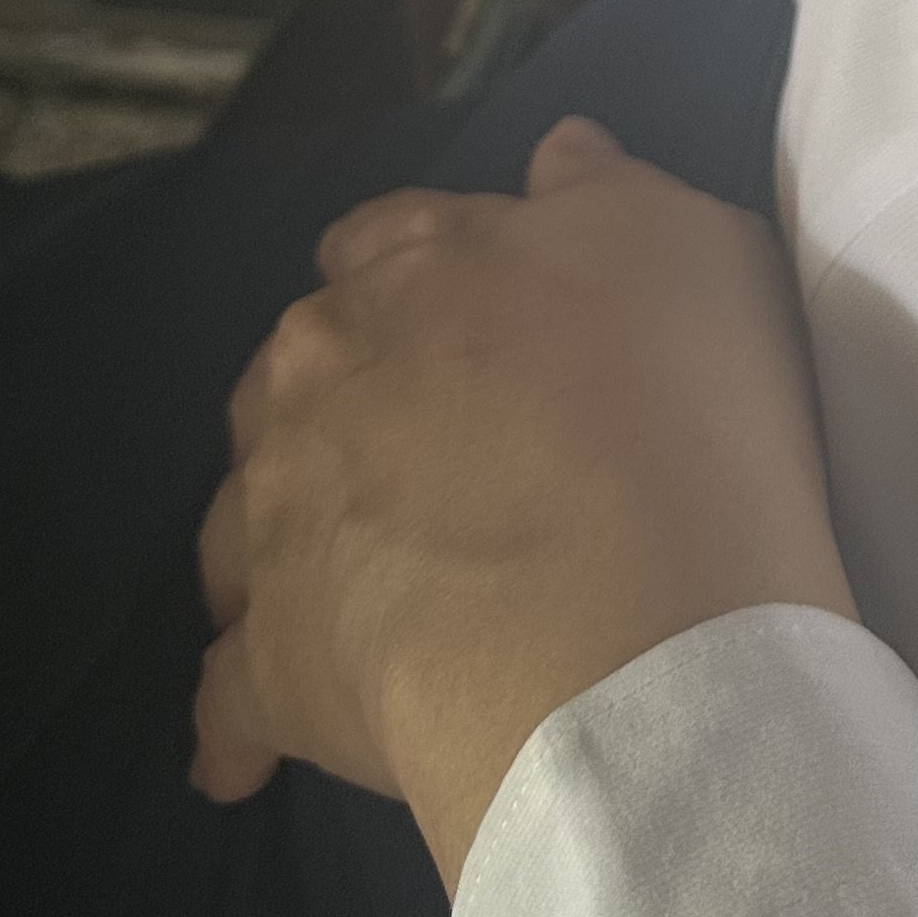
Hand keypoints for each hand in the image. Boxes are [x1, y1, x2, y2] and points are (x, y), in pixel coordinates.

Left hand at [191, 117, 855, 890]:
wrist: (626, 633)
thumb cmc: (677, 421)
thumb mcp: (690, 250)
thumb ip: (610, 192)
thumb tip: (558, 154)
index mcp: (417, 267)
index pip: (383, 238)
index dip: (422, 279)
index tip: (465, 324)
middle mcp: (319, 372)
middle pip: (293, 371)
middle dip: (338, 405)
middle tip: (426, 462)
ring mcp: (277, 520)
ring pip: (240, 517)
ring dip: (277, 541)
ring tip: (345, 592)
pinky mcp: (270, 663)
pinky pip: (228, 697)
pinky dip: (236, 724)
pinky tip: (246, 762)